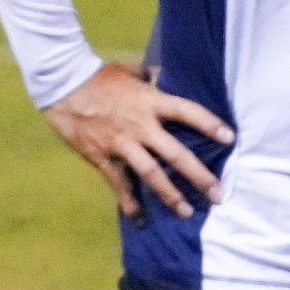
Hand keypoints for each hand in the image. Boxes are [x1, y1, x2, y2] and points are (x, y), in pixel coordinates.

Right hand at [40, 61, 230, 224]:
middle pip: (175, 154)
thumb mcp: (128, 71)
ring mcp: (120, 143)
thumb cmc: (96, 74)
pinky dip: (128, 201)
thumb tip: (164, 76)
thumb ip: (149, 77)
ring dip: (170, 195)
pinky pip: (118, 182)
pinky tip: (139, 218)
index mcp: (149, 101)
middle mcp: (140, 125)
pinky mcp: (101, 155)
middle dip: (198, 176)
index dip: (209, 124)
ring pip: (150, 174)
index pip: (187, 113)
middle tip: (217, 195)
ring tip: (186, 212)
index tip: (229, 138)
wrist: (61, 83)